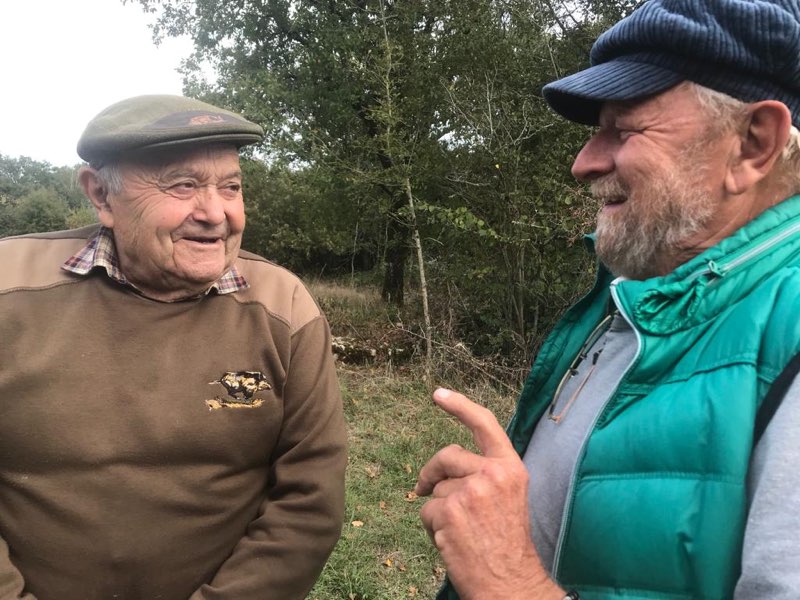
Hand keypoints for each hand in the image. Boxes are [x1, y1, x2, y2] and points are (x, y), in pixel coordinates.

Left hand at [416, 388, 563, 599]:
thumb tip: (447, 465)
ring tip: (459, 530)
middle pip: (447, 455)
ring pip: (436, 488)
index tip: (438, 394)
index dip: (459, 406)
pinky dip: (431, 527)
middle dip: (431, 471)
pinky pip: (426, 511)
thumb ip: (486, 473)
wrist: (510, 582)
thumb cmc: (507, 542)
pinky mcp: (449, 512)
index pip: (484, 424)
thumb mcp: (508, 496)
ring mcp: (470, 492)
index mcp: (510, 467)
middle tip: (422, 486)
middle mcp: (492, 474)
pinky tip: (451, 541)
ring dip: (438, 508)